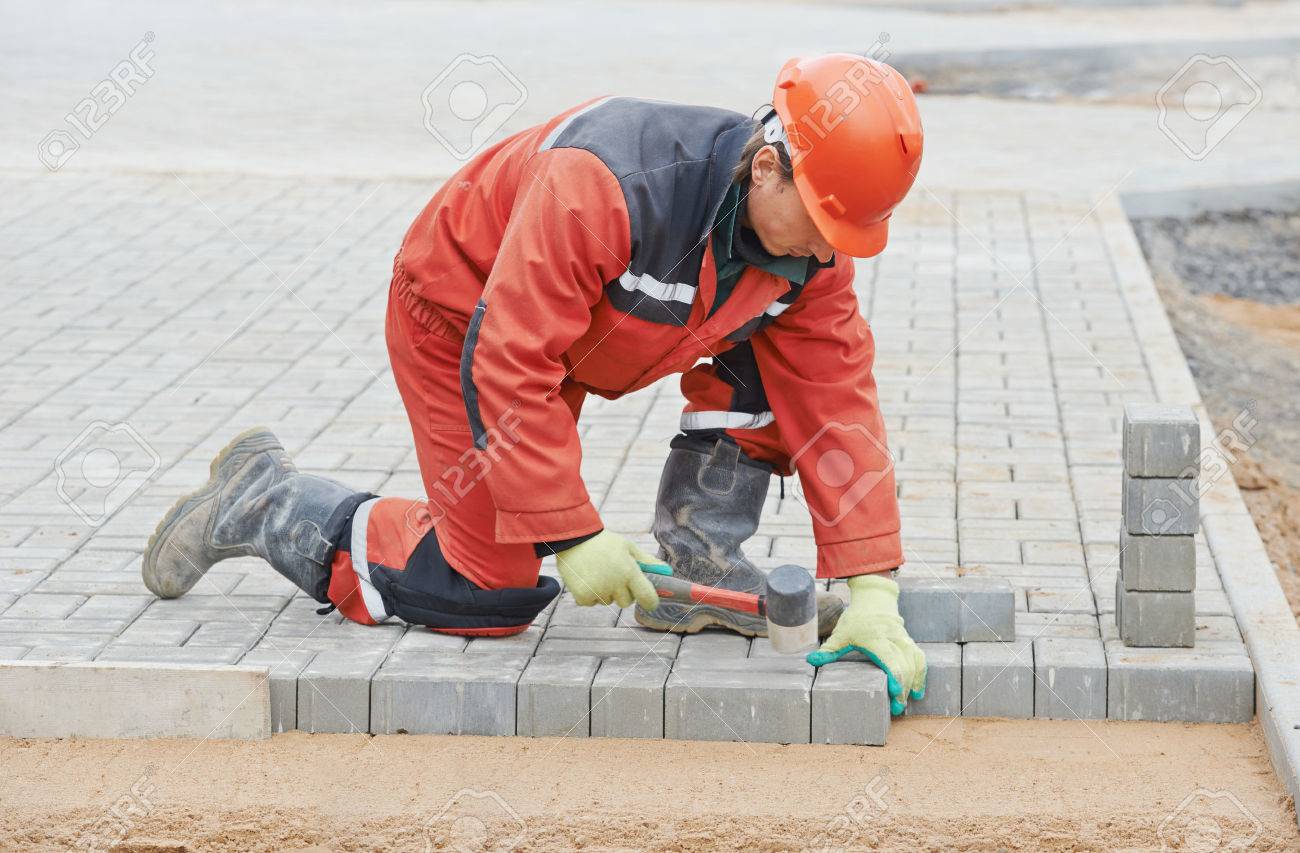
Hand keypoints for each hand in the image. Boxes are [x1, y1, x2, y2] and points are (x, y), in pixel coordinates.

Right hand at [555, 530, 667, 609]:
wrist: (573, 537)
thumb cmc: (604, 542)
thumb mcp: (628, 547)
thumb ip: (647, 561)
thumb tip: (667, 571)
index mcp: (629, 571)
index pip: (647, 597)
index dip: (650, 601)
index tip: (649, 601)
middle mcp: (615, 584)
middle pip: (626, 602)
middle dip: (623, 592)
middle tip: (614, 576)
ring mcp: (598, 591)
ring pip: (608, 602)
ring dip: (605, 592)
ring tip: (597, 573)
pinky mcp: (583, 596)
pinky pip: (591, 602)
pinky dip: (589, 594)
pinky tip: (585, 578)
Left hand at [806, 574, 925, 715]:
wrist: (875, 601)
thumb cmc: (857, 619)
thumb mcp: (841, 633)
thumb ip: (829, 649)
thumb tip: (811, 660)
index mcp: (877, 639)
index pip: (891, 659)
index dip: (895, 677)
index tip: (895, 692)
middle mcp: (893, 640)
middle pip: (904, 666)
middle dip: (903, 688)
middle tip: (896, 708)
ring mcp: (903, 641)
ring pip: (915, 663)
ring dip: (914, 683)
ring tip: (909, 700)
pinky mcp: (909, 642)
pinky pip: (920, 659)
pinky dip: (921, 674)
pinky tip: (918, 690)